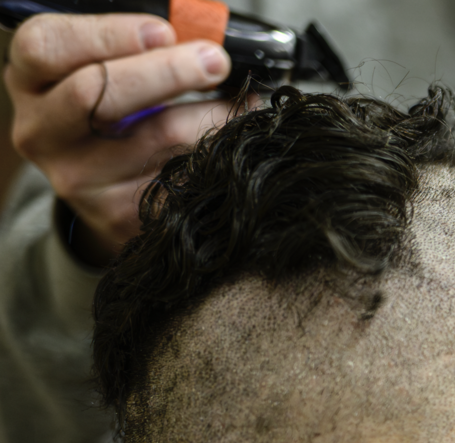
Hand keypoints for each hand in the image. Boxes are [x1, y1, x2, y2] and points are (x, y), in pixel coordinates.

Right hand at [4, 13, 231, 265]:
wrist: (109, 187)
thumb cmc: (114, 108)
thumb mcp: (105, 69)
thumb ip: (139, 48)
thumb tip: (202, 35)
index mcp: (30, 79)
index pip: (49, 47)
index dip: (108, 35)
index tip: (163, 31)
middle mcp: (43, 132)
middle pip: (97, 93)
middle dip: (167, 72)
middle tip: (214, 61)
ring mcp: (78, 179)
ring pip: (158, 139)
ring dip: (211, 116)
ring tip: (242, 102)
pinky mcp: (119, 215)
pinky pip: (183, 178)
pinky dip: (218, 156)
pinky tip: (235, 143)